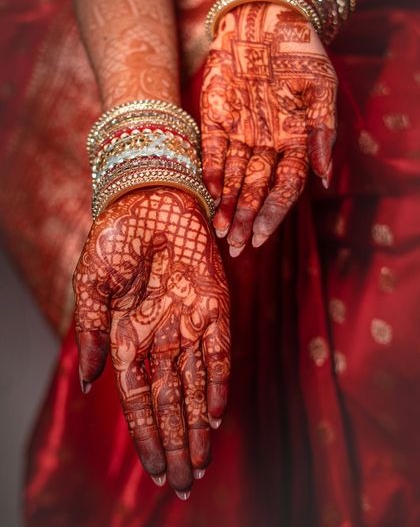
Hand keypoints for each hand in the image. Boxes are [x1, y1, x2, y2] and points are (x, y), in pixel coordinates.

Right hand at [73, 188, 229, 498]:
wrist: (150, 200)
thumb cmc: (116, 239)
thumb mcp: (92, 286)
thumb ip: (89, 332)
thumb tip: (84, 381)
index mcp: (128, 337)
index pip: (139, 400)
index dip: (147, 436)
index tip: (157, 469)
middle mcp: (161, 338)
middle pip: (170, 403)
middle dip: (177, 443)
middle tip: (185, 483)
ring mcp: (189, 324)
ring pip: (196, 387)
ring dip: (198, 426)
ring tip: (202, 464)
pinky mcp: (215, 305)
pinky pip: (219, 352)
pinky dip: (218, 384)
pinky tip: (217, 415)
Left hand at [201, 3, 336, 255]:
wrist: (265, 20)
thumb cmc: (301, 52)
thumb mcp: (322, 88)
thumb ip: (323, 133)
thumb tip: (323, 177)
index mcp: (295, 142)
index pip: (285, 187)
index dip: (274, 213)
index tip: (262, 236)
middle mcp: (267, 144)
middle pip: (257, 190)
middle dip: (247, 220)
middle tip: (237, 248)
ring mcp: (241, 134)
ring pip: (234, 178)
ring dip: (227, 205)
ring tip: (221, 232)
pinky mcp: (216, 121)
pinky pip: (213, 152)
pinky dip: (211, 172)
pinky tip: (210, 194)